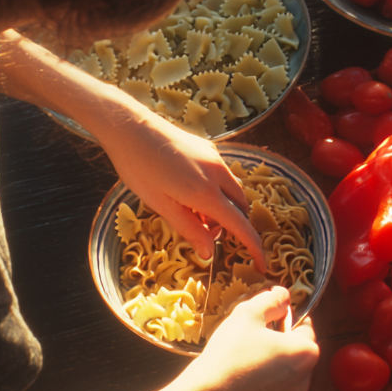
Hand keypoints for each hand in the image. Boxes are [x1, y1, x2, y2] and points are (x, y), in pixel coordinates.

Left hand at [95, 106, 266, 266]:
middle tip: (208, 235)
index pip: (240, 225)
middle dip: (233, 225)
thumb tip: (209, 253)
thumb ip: (189, 229)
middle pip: (240, 207)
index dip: (253, 246)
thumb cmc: (139, 168)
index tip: (262, 264)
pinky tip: (191, 193)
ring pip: (232, 190)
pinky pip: (222, 175)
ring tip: (195, 215)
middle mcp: (218, 173)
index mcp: (206, 192)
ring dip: (224, 208)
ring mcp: (214, 158)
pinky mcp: (207, 148)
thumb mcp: (161, 205)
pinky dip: (217, 191)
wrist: (130, 126)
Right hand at [176, 287, 319, 390]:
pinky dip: (261, 386)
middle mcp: (304, 380)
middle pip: (296, 352)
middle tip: (251, 338)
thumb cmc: (229, 353)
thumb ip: (271, 301)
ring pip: (285, 374)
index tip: (266, 319)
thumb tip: (284, 294)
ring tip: (243, 360)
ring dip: (271, 365)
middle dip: (279, 342)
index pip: (305, 327)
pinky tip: (239, 382)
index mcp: (305, 352)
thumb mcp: (247, 314)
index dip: (286, 318)